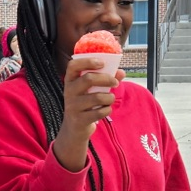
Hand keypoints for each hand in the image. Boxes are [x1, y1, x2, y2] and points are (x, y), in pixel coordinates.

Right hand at [53, 56, 123, 171]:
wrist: (75, 128)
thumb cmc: (86, 103)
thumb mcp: (91, 90)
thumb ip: (105, 79)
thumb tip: (121, 72)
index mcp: (70, 81)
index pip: (73, 65)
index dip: (87, 61)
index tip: (102, 63)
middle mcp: (68, 92)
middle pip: (88, 79)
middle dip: (106, 79)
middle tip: (115, 82)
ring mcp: (73, 106)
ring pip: (97, 97)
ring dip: (109, 97)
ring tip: (110, 99)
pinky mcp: (79, 119)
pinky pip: (99, 112)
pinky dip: (107, 110)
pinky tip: (106, 109)